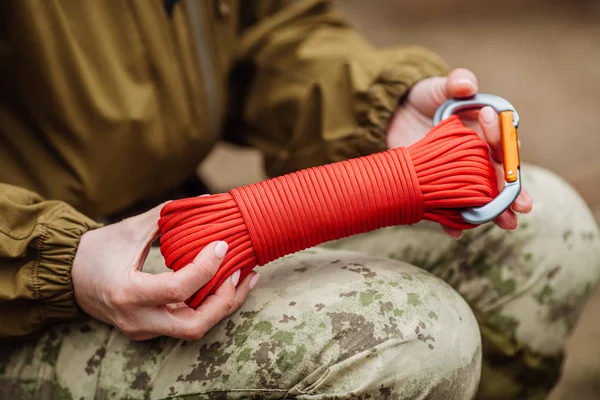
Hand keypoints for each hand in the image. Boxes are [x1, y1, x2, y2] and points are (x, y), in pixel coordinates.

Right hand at [72, 204, 258, 340]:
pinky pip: (186, 323)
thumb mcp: (130, 229)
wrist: (68, 276)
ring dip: (224, 305)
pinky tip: (226, 285)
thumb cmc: (98, 249)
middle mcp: (136, 319)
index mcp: (127, 293)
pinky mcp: (150, 330)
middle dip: (225, 299)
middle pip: (194, 325)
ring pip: (194, 329)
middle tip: (241, 271)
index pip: (177, 289)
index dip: (206, 268)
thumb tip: (205, 200)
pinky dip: (209, 306)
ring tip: (245, 277)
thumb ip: (166, 216)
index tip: (223, 245)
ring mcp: (144, 329)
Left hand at [387, 68, 532, 237]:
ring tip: (507, 225)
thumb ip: (454, 83)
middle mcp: (478, 156)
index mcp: (485, 131)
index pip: (503, 141)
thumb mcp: (438, 87)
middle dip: (514, 191)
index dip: (506, 146)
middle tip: (523, 205)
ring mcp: (459, 174)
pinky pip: (449, 206)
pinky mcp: (438, 186)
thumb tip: (466, 85)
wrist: (395, 115)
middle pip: (501, 176)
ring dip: (495, 211)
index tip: (502, 147)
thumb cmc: (425, 98)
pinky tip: (456, 232)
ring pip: (482, 195)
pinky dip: (453, 221)